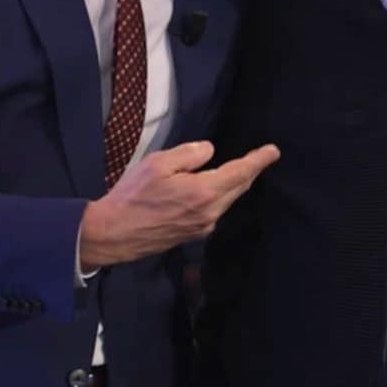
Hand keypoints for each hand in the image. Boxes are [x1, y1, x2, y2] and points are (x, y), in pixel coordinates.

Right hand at [77, 141, 279, 268]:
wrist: (113, 234)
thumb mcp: (158, 163)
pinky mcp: (192, 235)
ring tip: (235, 170)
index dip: (258, 160)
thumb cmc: (133, 195)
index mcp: (204, 192)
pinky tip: (211, 190)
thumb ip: (189, 154)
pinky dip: (219, 197)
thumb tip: (210, 152)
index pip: (240, 172)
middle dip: (249, 172)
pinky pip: (214, 211)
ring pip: (227, 201)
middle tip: (259, 157)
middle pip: (238, 188)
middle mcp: (210, 213)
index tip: (273, 151)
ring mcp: (202, 227)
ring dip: (234, 185)